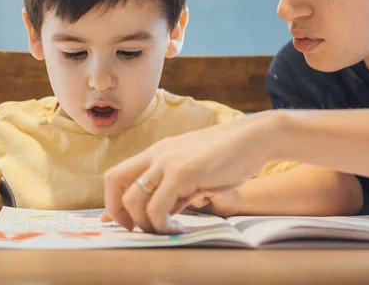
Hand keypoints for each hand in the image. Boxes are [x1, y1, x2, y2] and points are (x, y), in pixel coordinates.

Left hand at [102, 112, 276, 232]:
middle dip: (118, 212)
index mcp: (157, 152)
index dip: (113, 201)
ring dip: (144, 224)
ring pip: (133, 199)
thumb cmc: (229, 157)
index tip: (123, 222)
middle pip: (114, 181)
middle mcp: (157, 154)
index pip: (118, 174)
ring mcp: (168, 162)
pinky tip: (177, 229)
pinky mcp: (183, 172)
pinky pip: (158, 207)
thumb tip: (156, 214)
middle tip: (136, 229)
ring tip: (165, 231)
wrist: (255, 138)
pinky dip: (162, 225)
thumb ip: (173, 190)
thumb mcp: (194, 172)